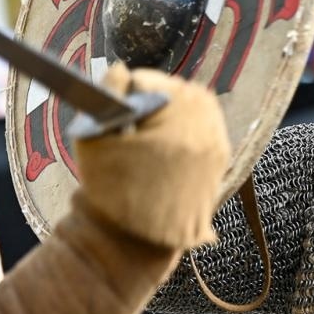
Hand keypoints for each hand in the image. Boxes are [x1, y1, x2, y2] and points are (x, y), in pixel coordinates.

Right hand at [72, 65, 228, 249]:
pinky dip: (183, 133)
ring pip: (189, 107)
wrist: (134, 245)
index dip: (122, 96)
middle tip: (129, 132)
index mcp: (176, 117)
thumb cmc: (109, 193)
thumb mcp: (93, 138)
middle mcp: (205, 127)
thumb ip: (105, 94)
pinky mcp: (221, 161)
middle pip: (172, 90)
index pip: (145, 80)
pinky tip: (164, 155)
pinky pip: (202, 127)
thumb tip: (119, 68)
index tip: (115, 119)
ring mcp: (218, 144)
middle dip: (149, 103)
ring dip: (167, 115)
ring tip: (146, 144)